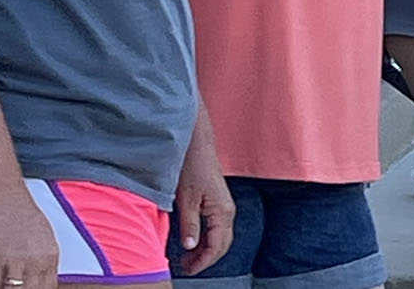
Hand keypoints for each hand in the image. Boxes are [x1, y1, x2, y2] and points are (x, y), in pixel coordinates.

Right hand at [0, 188, 58, 288]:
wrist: (1, 195)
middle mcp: (35, 259)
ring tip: (1, 286)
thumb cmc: (21, 212)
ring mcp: (14, 259)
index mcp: (51, 255)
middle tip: (12, 287)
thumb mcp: (44, 236)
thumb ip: (43, 259)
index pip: (48, 287)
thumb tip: (40, 277)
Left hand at [173, 149, 234, 274]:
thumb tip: (190, 247)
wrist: (196, 145)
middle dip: (206, 259)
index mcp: (222, 212)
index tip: (188, 270)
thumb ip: (190, 225)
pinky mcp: (218, 201)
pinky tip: (194, 240)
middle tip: (187, 267)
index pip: (217, 246)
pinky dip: (207, 238)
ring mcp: (224, 206)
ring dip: (206, 249)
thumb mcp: (186, 199)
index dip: (203, 261)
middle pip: (222, 244)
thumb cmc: (192, 167)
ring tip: (188, 257)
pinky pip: (217, 227)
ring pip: (220, 236)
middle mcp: (227, 211)